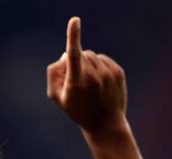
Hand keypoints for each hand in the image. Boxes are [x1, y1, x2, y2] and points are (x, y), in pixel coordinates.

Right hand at [47, 17, 126, 132]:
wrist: (104, 123)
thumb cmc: (76, 109)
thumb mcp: (56, 96)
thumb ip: (54, 73)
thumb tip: (65, 55)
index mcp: (76, 82)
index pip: (74, 55)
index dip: (73, 36)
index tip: (75, 21)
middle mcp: (93, 76)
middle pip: (81, 54)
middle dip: (76, 62)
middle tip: (75, 81)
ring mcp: (107, 73)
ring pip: (92, 56)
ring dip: (87, 64)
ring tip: (89, 84)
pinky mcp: (118, 72)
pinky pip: (103, 59)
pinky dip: (98, 67)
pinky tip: (98, 82)